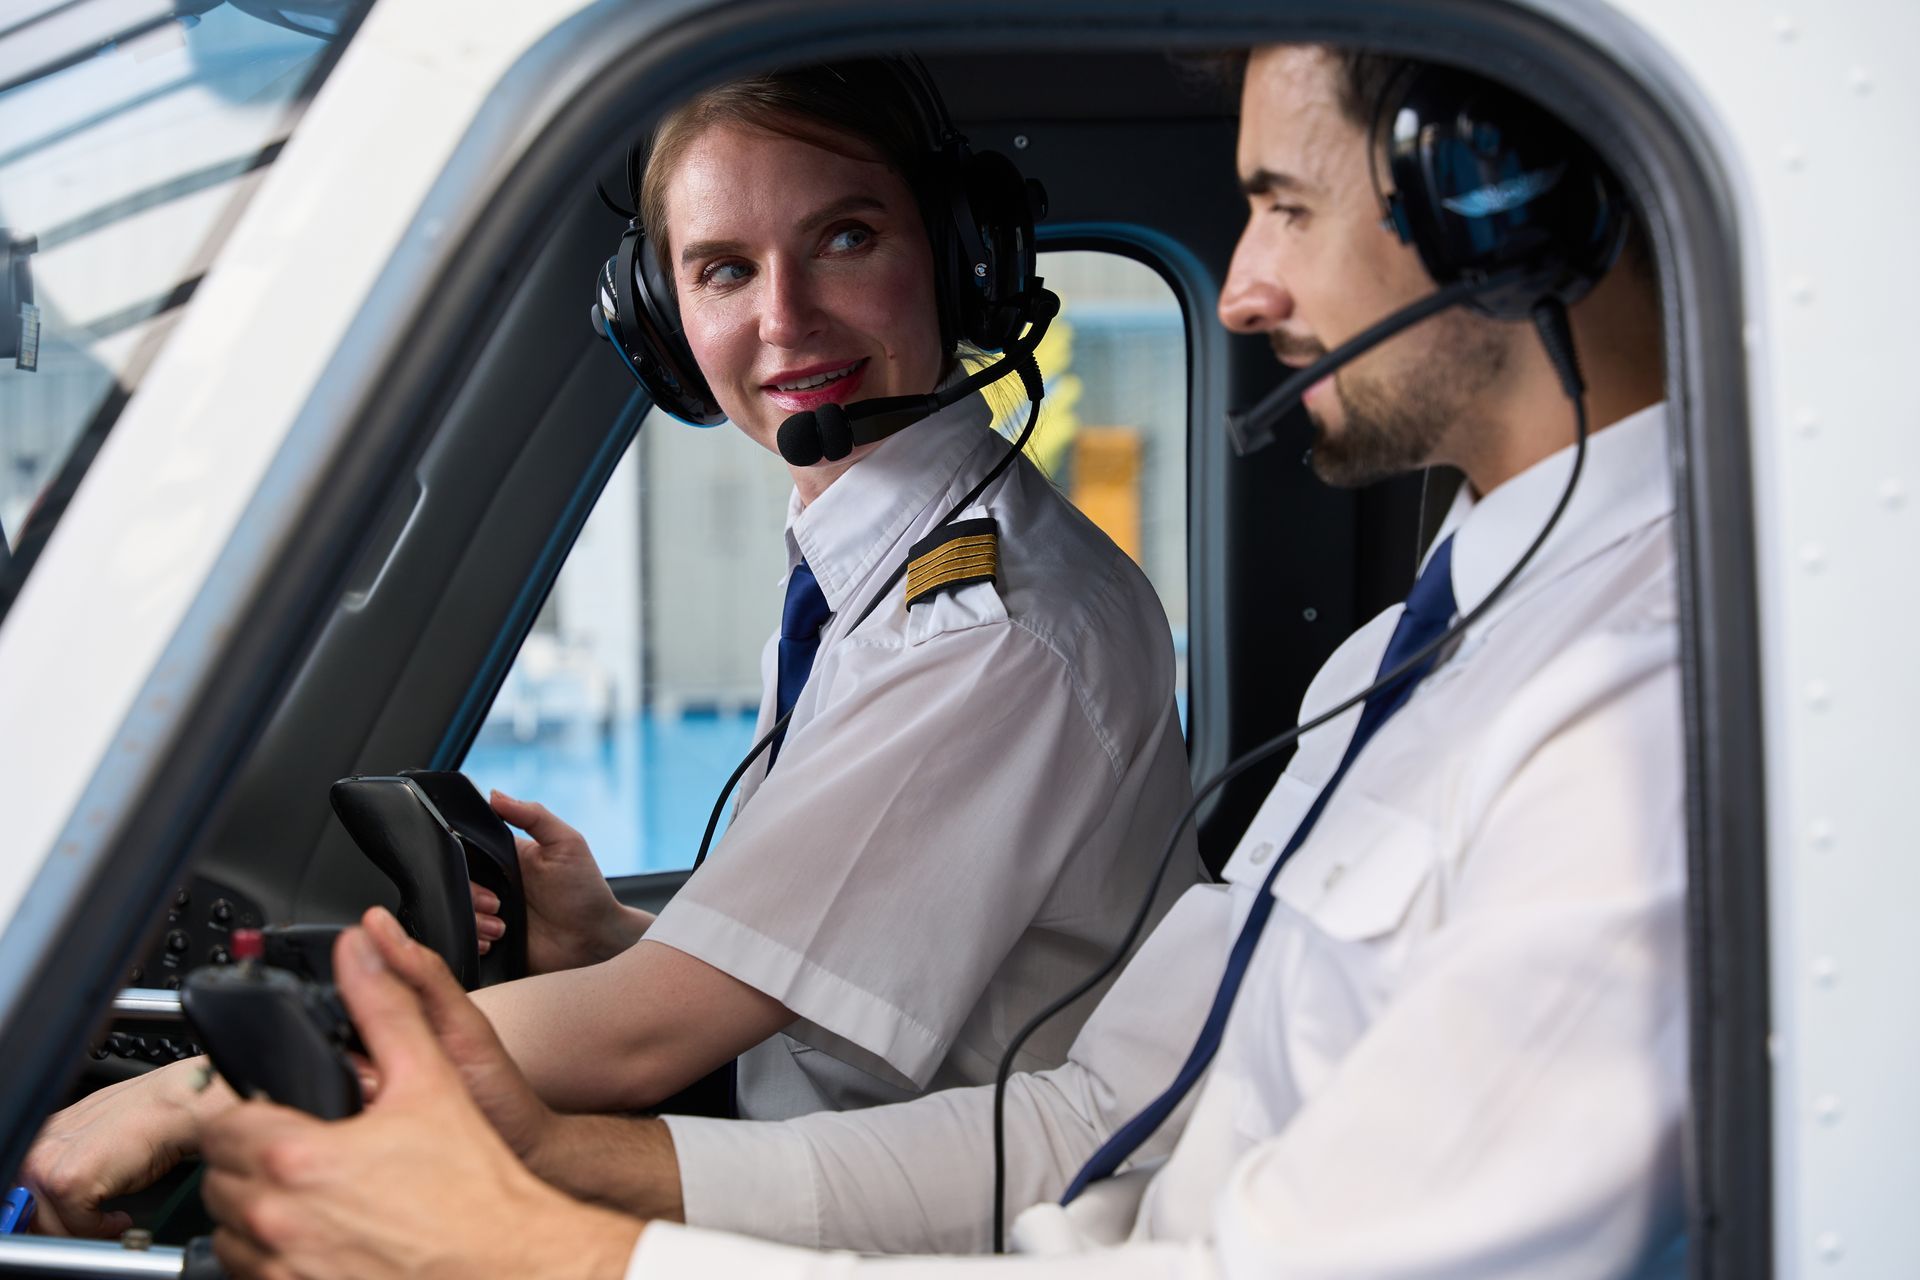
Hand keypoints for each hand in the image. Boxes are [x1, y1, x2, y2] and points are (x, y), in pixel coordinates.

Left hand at [19, 1056, 231, 1236]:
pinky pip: (78, 1227)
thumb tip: (68, 1193)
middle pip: (33, 1212)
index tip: (69, 1223)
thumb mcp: (97, 1138)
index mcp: (43, 1137)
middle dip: (65, 1226)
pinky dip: (103, 1229)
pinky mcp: (70, 1183)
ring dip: (84, 1230)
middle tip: (92, 1228)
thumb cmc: (150, 1117)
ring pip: (51, 1225)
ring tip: (109, 1223)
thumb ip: (73, 1161)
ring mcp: (50, 1167)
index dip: (49, 1212)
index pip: (29, 1192)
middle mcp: (38, 1150)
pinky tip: (119, 1218)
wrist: (175, 1106)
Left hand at [200, 913, 641, 1279]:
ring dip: (257, 1214)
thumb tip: (361, 948)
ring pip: (229, 1237)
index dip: (245, 1113)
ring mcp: (282, 1273)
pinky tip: (321, 1242)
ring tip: (311, 1199)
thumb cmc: (474, 1188)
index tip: (272, 1116)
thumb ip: (386, 1007)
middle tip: (300, 1154)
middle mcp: (277, 1221)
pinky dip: (274, 1260)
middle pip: (219, 1183)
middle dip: (251, 1162)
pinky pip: (254, 1279)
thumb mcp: (430, 1080)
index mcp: (296, 1158)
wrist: (506, 1263)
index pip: (220, 1125)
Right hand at [474, 792, 646, 973]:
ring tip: (502, 928)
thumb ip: (533, 815)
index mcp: (507, 859)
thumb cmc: (585, 889)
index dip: (461, 859)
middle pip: (458, 884)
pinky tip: (495, 942)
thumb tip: (495, 794)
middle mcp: (496, 886)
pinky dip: (474, 941)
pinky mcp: (493, 942)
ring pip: (459, 913)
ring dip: (474, 921)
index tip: (473, 869)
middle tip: (496, 904)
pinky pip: (466, 940)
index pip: (468, 851)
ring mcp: (493, 915)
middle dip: (471, 896)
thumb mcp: (566, 843)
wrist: (595, 940)